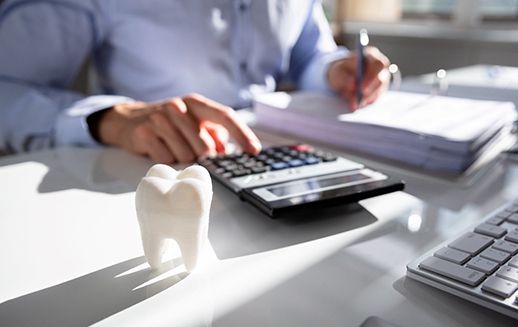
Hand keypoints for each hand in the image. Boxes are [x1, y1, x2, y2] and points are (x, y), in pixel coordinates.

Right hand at [96, 93, 261, 162]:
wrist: (129, 119)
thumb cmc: (169, 123)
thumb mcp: (193, 122)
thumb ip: (213, 134)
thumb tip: (225, 151)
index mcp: (195, 103)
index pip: (225, 116)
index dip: (242, 134)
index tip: (254, 150)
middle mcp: (178, 107)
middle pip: (205, 146)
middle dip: (202, 156)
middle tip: (192, 151)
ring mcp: (160, 119)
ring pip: (186, 156)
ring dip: (182, 158)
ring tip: (172, 146)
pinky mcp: (144, 133)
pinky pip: (166, 159)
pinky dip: (167, 160)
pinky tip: (159, 148)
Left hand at [327, 46, 390, 110]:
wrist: (341, 76)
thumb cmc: (340, 71)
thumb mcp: (337, 72)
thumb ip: (344, 77)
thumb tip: (353, 85)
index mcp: (371, 56)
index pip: (378, 65)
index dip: (372, 77)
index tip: (361, 88)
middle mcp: (380, 67)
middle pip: (382, 79)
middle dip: (370, 91)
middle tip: (359, 100)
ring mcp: (382, 79)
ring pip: (379, 91)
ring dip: (366, 99)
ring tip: (352, 104)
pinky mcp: (379, 90)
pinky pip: (375, 99)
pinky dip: (365, 103)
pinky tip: (355, 104)